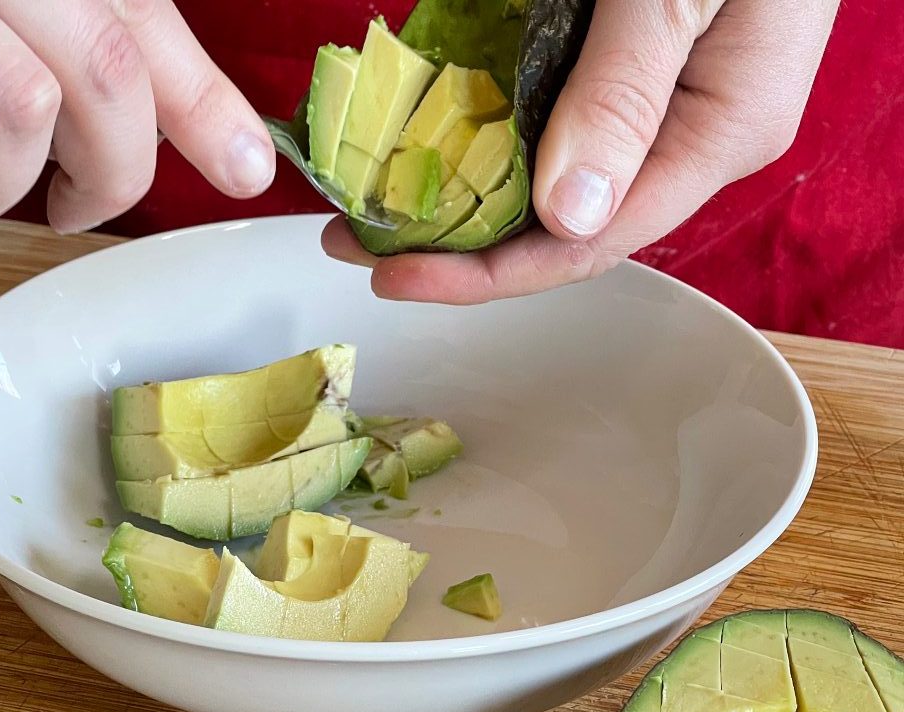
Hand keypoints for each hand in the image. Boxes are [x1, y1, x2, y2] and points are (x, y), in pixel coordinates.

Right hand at [0, 0, 274, 232]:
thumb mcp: (2, 2)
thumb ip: (82, 39)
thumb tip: (187, 137)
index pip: (141, 16)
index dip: (205, 101)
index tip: (248, 169)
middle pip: (105, 73)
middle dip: (110, 169)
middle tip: (77, 204)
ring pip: (18, 105)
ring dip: (0, 179)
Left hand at [323, 0, 838, 302]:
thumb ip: (625, 93)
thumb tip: (566, 214)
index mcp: (717, 135)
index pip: (589, 243)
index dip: (487, 275)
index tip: (395, 275)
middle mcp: (690, 137)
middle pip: (564, 227)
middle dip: (462, 245)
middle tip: (362, 240)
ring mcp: (665, 103)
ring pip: (554, 183)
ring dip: (468, 198)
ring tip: (384, 204)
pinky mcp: (636, 68)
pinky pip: (556, 127)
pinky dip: (492, 142)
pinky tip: (438, 144)